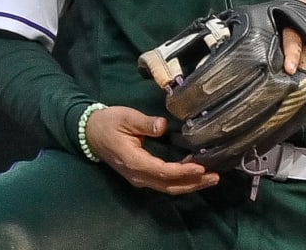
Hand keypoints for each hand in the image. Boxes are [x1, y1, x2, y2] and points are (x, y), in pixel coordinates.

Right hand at [85, 105, 219, 193]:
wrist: (90, 133)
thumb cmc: (109, 123)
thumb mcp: (126, 117)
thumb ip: (144, 123)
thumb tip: (162, 126)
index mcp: (133, 161)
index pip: (161, 171)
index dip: (182, 171)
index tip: (201, 167)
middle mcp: (137, 175)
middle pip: (168, 185)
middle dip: (193, 182)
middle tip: (215, 177)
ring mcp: (139, 177)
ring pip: (167, 187)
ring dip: (190, 184)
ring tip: (212, 178)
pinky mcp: (142, 175)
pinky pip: (163, 182)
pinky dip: (181, 180)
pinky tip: (196, 172)